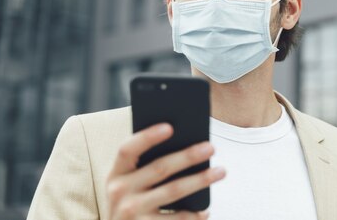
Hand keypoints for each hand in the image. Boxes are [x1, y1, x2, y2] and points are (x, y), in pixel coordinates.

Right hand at [106, 123, 224, 219]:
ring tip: (221, 171)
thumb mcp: (129, 185)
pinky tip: (205, 210)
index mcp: (116, 173)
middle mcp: (119, 192)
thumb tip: (186, 142)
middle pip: (159, 168)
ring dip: (200, 180)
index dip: (147, 137)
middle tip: (211, 147)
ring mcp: (130, 213)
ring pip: (174, 190)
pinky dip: (194, 215)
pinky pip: (177, 218)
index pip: (127, 149)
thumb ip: (146, 165)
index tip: (170, 127)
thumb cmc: (131, 203)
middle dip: (188, 156)